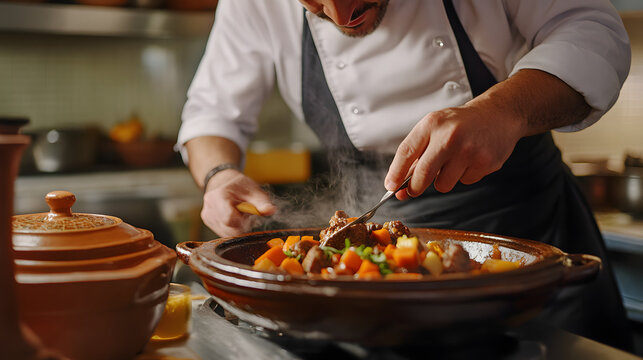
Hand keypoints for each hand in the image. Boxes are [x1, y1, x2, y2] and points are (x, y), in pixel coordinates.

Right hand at [202, 169, 275, 236]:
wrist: (225, 182)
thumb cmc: (240, 186)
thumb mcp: (254, 191)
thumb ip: (262, 202)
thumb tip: (271, 210)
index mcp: (218, 196)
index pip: (229, 219)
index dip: (242, 219)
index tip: (247, 212)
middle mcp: (209, 207)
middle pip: (229, 228)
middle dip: (241, 224)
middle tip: (245, 213)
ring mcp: (207, 216)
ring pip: (227, 233)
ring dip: (237, 227)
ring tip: (239, 214)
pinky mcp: (208, 222)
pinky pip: (223, 232)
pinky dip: (232, 228)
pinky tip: (234, 217)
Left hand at [385, 103, 523, 199]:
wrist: (498, 115)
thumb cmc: (461, 124)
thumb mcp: (435, 129)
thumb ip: (417, 154)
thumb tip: (399, 185)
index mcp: (432, 124)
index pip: (406, 151)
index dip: (395, 173)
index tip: (390, 186)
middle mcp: (449, 136)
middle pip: (423, 174)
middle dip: (414, 188)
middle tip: (413, 190)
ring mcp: (469, 150)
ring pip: (443, 184)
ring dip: (443, 181)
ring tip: (453, 162)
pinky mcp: (485, 162)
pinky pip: (464, 182)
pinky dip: (464, 176)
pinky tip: (471, 159)